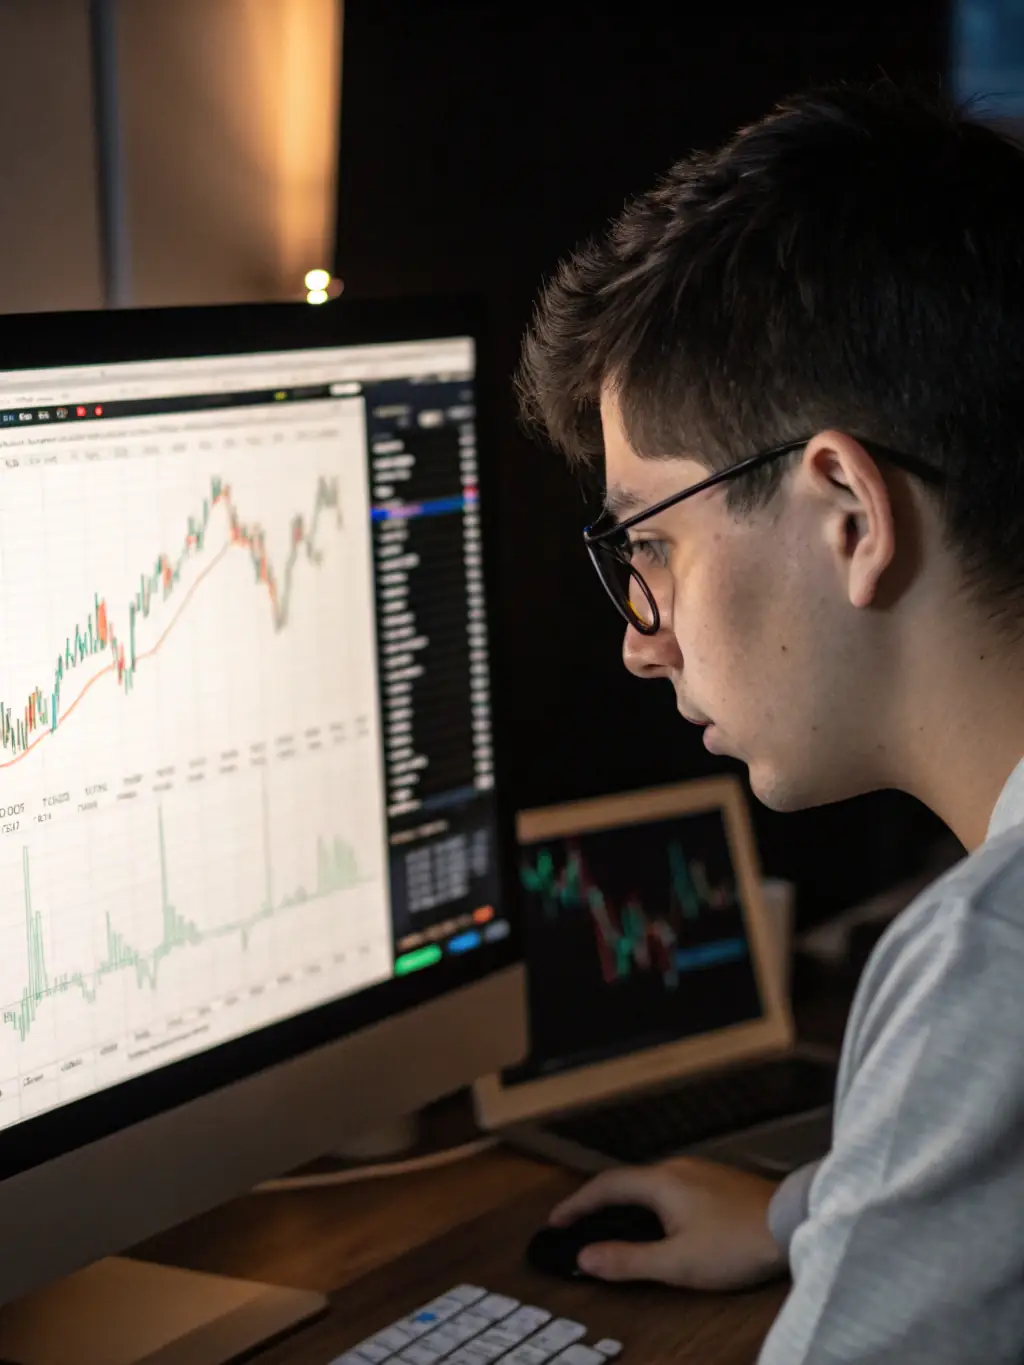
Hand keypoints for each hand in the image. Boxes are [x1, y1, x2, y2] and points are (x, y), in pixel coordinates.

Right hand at [548, 1157, 786, 1290]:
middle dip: (597, 1202)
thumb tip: (585, 1257)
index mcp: (660, 1182)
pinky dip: (650, 1201)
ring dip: (625, 1201)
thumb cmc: (736, 1243)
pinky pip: (669, 1185)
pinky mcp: (717, 1180)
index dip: (576, 1204)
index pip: (605, 1187)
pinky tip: (658, 1220)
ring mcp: (699, 1170)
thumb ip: (628, 1260)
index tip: (556, 1221)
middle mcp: (675, 1167)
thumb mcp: (677, 1262)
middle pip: (625, 1180)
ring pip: (649, 1182)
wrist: (793, 1222)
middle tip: (578, 1223)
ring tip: (612, 1224)